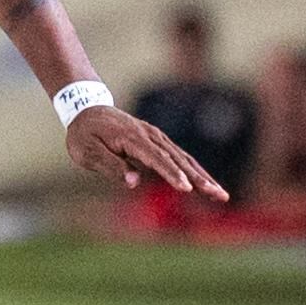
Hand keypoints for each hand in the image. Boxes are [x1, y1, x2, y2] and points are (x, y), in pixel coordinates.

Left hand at [66, 105, 227, 201]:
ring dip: (203, 177)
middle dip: (200, 178)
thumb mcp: (87, 151)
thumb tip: (133, 182)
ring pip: (185, 159)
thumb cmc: (85, 134)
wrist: (88, 110)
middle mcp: (150, 136)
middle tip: (219, 195)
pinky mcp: (158, 142)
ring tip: (220, 194)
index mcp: (132, 139)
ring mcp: (157, 138)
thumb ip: (110, 165)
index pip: (156, 159)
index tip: (186, 188)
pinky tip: (207, 185)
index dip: (172, 174)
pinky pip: (180, 157)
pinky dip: (195, 171)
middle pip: (179, 159)